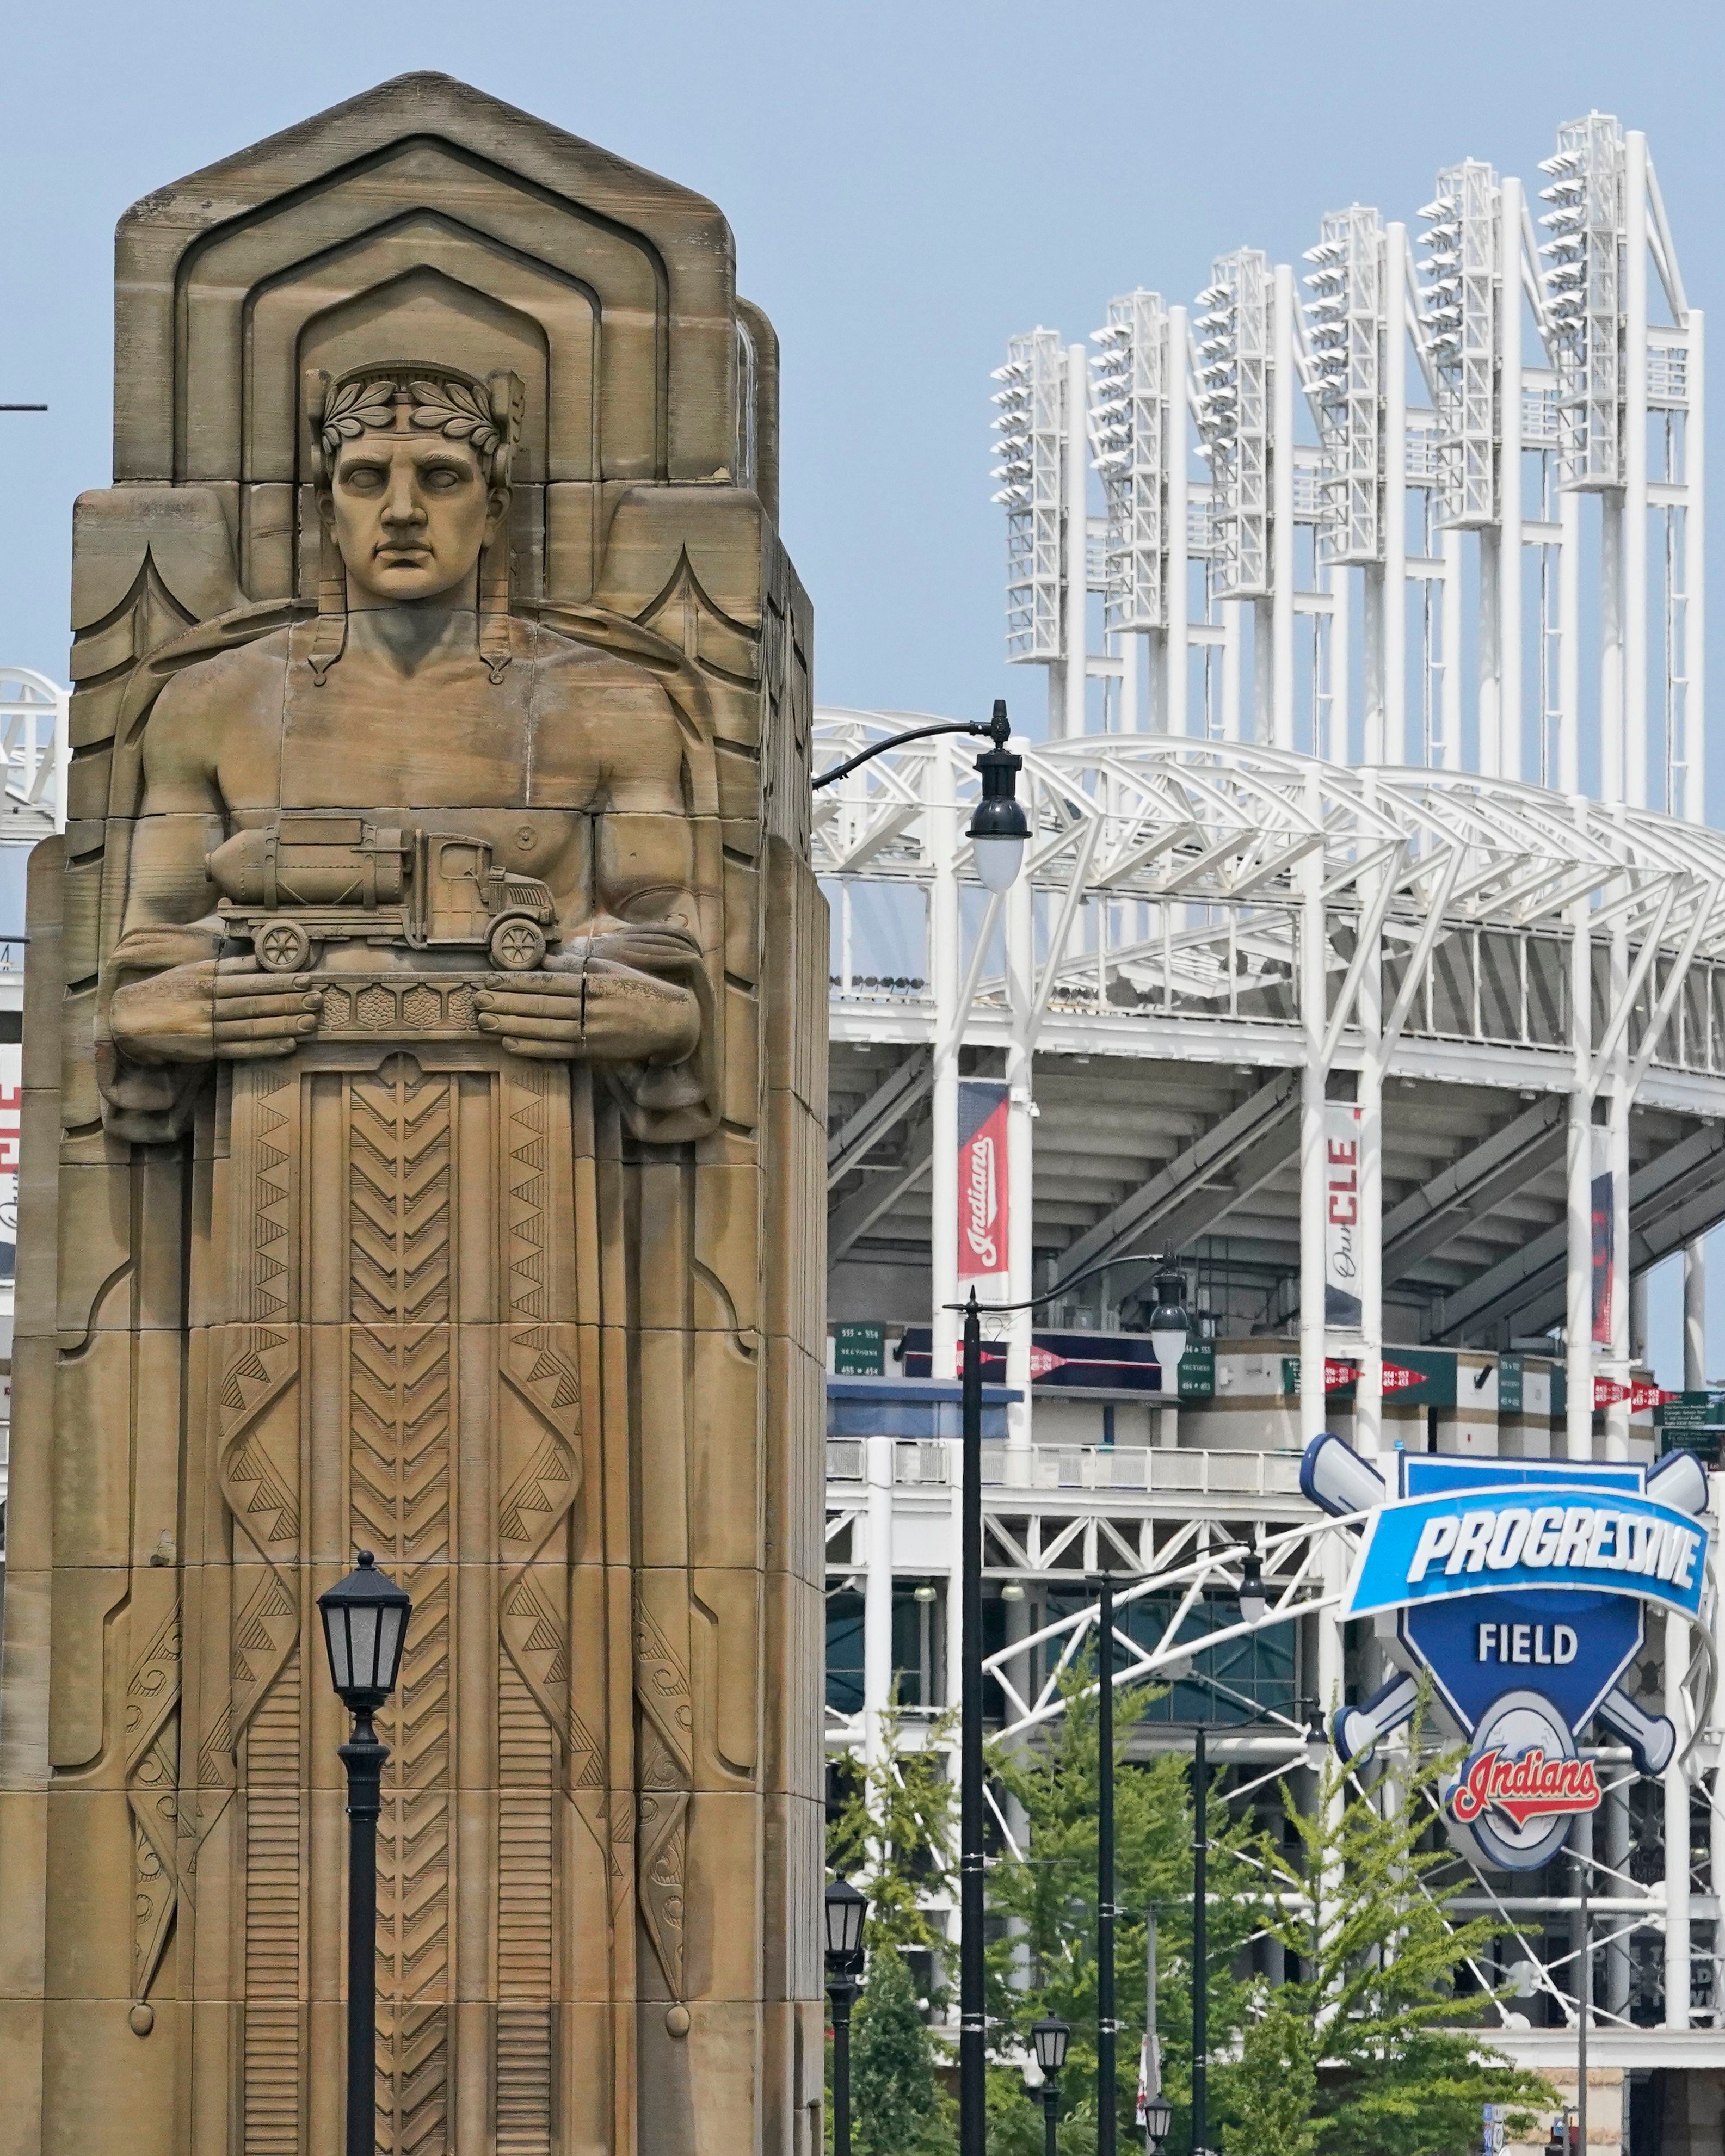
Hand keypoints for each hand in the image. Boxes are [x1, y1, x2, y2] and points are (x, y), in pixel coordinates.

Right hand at [110, 958, 322, 1063]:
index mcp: (205, 979)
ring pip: (251, 1027)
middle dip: (289, 1003)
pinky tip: (287, 1045)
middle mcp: (206, 1003)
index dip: (279, 981)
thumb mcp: (191, 971)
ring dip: (283, 1026)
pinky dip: (265, 1047)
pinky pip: (240, 1049)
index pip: (249, 980)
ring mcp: (206, 1028)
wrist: (130, 1019)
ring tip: (310, 1023)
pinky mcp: (205, 1050)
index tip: (305, 980)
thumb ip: (225, 967)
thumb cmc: (167, 991)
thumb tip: (259, 960)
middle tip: (317, 1001)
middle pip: (255, 1003)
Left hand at [475, 961, 699, 1064]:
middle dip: (507, 1002)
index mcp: (595, 982)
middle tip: (477, 1000)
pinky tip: (511, 1043)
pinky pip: (559, 1050)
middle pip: (542, 1004)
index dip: (517, 982)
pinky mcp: (595, 1052)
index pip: (548, 981)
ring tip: (485, 1021)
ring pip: (546, 1028)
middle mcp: (592, 1007)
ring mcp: (593, 1031)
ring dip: (512, 1025)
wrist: (673, 1022)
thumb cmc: (639, 991)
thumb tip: (545, 959)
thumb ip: (577, 964)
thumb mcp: (612, 969)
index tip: (491, 980)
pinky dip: (533, 1047)